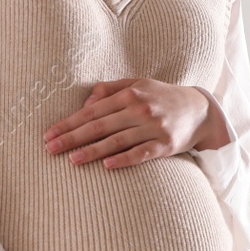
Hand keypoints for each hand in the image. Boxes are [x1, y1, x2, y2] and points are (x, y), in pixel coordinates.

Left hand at [43, 78, 229, 168]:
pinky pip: (141, 154)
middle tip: (50, 149)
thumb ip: (110, 89)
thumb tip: (85, 103)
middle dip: (72, 138)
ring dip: (93, 151)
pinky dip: (124, 159)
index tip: (49, 134)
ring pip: (117, 141)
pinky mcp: (165, 145)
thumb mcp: (138, 84)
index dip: (69, 123)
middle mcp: (140, 109)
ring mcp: (153, 127)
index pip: (92, 110)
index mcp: (129, 93)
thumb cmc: (161, 97)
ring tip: (72, 160)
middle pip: (100, 125)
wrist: (200, 110)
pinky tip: (107, 165)